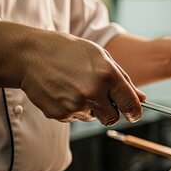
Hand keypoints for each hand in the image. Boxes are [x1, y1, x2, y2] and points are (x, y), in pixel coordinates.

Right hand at [20, 30, 145, 124]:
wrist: (28, 55)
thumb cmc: (67, 51)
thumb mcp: (100, 56)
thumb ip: (124, 79)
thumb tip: (142, 99)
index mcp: (107, 75)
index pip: (131, 105)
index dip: (135, 112)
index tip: (133, 113)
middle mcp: (93, 92)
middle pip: (113, 118)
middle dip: (111, 111)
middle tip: (100, 96)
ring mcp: (75, 105)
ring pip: (93, 117)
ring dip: (90, 107)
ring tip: (75, 86)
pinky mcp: (60, 114)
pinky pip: (75, 118)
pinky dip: (72, 108)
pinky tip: (63, 91)